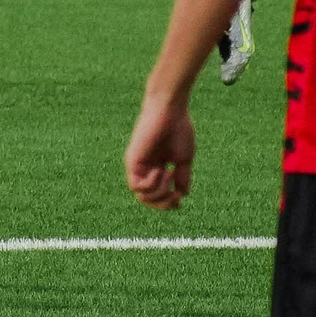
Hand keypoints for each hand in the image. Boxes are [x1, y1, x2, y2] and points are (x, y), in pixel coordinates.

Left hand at [125, 93, 196, 209]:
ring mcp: (138, 165)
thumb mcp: (183, 160)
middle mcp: (145, 169)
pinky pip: (136, 185)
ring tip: (168, 176)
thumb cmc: (178, 131)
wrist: (171, 113)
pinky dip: (151, 185)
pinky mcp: (132, 160)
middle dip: (163, 204)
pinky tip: (161, 171)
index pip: (156, 195)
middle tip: (175, 196)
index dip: (166, 204)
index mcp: (157, 168)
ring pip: (141, 195)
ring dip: (159, 193)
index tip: (179, 201)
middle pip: (147, 199)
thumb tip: (182, 195)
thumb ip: (181, 178)